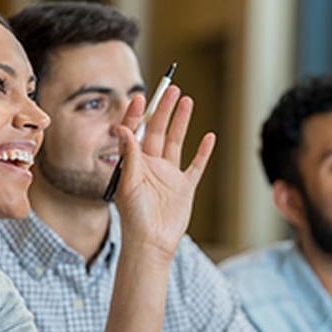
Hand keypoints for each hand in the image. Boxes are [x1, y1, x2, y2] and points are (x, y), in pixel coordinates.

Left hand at [114, 87, 214, 260]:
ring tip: (186, 100)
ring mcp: (168, 175)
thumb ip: (129, 155)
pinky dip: (203, 152)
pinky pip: (195, 165)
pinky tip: (208, 137)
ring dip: (181, 121)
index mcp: (133, 163)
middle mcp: (150, 165)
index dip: (137, 113)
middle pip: (157, 130)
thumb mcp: (128, 183)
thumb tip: (122, 127)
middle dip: (163, 109)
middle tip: (171, 89)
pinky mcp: (184, 187)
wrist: (151, 243)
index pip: (135, 132)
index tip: (141, 96)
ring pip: (176, 141)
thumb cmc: (134, 217)